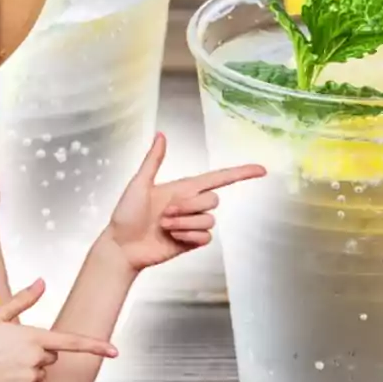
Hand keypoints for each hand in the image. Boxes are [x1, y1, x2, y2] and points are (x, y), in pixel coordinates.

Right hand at [0, 279, 117, 381]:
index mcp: (31, 337)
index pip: (71, 342)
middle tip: (8, 350)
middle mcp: (35, 359)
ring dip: (28, 369)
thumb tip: (42, 282)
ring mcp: (29, 380)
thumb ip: (23, 299)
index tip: (115, 351)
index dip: (96, 346)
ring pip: (40, 374)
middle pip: (51, 356)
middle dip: (38, 353)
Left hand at [106, 132, 266, 270]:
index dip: (241, 173)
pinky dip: (189, 237)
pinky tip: (172, 238)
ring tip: (164, 226)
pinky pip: (206, 238)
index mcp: (182, 188)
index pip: (219, 178)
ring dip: (185, 224)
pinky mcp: (192, 242)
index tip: (261, 170)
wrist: (122, 246)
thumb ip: (153, 160)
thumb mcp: (138, 184)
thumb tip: (160, 135)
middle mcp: (190, 204)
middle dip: (189, 207)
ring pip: (209, 220)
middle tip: (164, 214)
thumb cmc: (125, 215)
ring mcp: (192, 224)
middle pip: (214, 200)